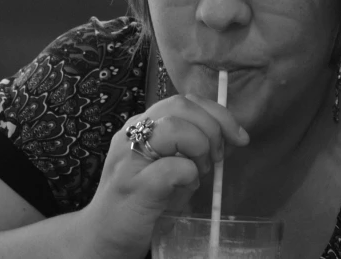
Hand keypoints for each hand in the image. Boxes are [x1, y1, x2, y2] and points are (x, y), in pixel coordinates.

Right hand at [77, 94, 249, 258]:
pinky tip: (182, 191)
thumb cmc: (140, 203)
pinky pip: (175, 167)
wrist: (102, 238)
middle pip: (181, 106)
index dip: (217, 113)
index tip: (238, 136)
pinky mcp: (134, 186)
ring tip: (197, 174)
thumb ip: (190, 147)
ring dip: (200, 149)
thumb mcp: (167, 166)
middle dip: (213, 128)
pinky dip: (190, 177)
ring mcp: (130, 158)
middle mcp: (131, 134)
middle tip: (216, 158)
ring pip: (176, 128)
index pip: (184, 101)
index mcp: (140, 126)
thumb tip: (229, 136)